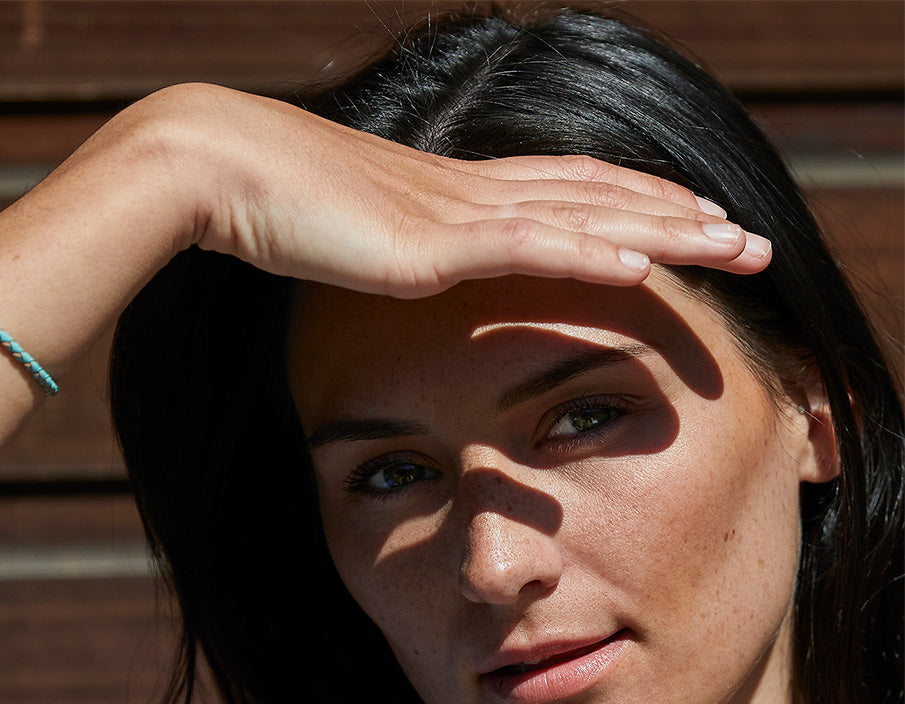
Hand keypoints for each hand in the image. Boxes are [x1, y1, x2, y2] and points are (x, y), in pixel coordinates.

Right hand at [161, 84, 768, 297]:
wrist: (220, 171)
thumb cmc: (270, 206)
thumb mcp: (348, 232)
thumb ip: (389, 250)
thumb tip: (399, 268)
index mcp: (454, 190)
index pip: (568, 189)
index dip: (634, 203)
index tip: (686, 219)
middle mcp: (471, 191)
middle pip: (598, 194)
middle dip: (679, 216)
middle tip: (746, 235)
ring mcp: (456, 213)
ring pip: (586, 214)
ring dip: (666, 232)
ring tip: (734, 245)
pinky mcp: (431, 243)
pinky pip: (530, 246)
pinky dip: (594, 252)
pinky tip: (648, 264)